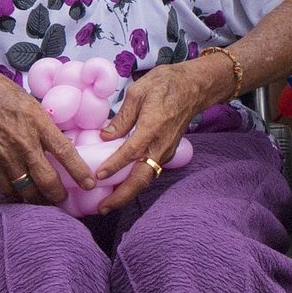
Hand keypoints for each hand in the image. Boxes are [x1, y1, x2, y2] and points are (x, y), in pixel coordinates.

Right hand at [0, 66, 96, 204]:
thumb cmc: (1, 93)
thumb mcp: (32, 103)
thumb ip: (45, 125)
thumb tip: (61, 142)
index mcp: (38, 123)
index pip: (65, 152)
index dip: (79, 172)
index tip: (90, 183)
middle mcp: (24, 143)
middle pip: (47, 180)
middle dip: (59, 196)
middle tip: (65, 200)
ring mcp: (6, 156)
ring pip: (27, 191)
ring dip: (39, 201)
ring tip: (46, 203)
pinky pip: (7, 190)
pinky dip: (17, 197)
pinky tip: (23, 198)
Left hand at [94, 63, 209, 213]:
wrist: (194, 86)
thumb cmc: (165, 84)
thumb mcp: (138, 92)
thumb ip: (122, 117)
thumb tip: (105, 136)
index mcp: (153, 127)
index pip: (131, 153)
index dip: (114, 166)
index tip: (98, 177)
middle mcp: (161, 144)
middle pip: (141, 178)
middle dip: (121, 196)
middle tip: (101, 208)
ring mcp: (166, 150)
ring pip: (147, 178)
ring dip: (128, 193)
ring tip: (108, 203)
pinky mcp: (167, 152)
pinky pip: (151, 171)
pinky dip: (136, 183)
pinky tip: (122, 186)